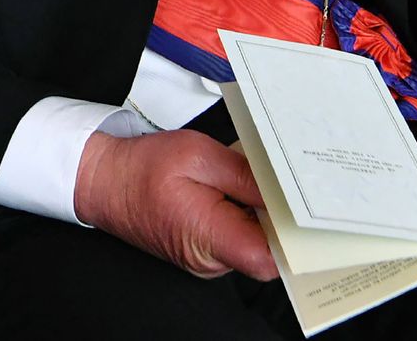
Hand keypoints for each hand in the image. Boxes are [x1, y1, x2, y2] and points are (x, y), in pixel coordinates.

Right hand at [74, 129, 277, 281]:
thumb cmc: (145, 168)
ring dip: (262, 213)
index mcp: (208, 238)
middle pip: (266, 250)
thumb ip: (243, 175)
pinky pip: (237, 238)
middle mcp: (210, 260)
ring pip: (253, 243)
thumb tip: (281, 192)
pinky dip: (245, 214)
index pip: (268, 259)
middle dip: (280, 217)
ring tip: (260, 178)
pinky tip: (243, 187)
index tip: (309, 213)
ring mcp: (207, 259)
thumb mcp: (198, 155)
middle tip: (289, 180)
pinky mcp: (204, 251)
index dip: (293, 239)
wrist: (107, 182)